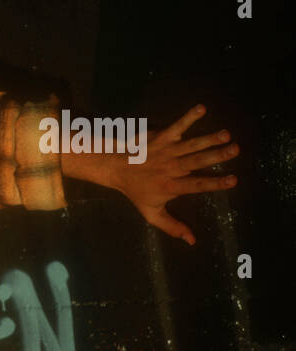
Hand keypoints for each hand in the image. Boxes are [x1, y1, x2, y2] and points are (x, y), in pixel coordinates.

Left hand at [111, 104, 239, 246]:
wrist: (115, 169)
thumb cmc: (137, 193)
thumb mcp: (152, 213)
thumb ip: (172, 227)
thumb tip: (193, 241)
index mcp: (171, 186)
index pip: (196, 185)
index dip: (214, 183)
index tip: (233, 180)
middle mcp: (170, 168)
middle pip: (195, 162)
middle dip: (215, 156)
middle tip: (235, 149)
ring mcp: (166, 152)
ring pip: (190, 145)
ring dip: (208, 138)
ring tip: (226, 134)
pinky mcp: (161, 138)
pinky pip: (176, 127)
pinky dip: (187, 118)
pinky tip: (201, 108)